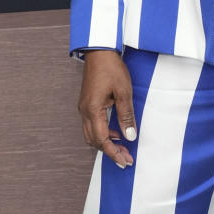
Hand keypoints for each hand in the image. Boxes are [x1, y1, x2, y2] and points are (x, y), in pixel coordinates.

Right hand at [78, 50, 136, 167]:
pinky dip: (103, 133)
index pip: (102, 140)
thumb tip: (130, 137)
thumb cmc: (112, 69)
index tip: (125, 162)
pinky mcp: (86, 104)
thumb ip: (126, 116)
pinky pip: (91, 125)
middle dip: (110, 152)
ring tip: (123, 148)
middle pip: (94, 141)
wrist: (99, 51)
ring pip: (91, 135)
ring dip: (105, 144)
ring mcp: (83, 108)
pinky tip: (116, 132)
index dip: (114, 153)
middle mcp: (84, 112)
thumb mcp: (124, 92)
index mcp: (93, 110)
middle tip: (127, 158)